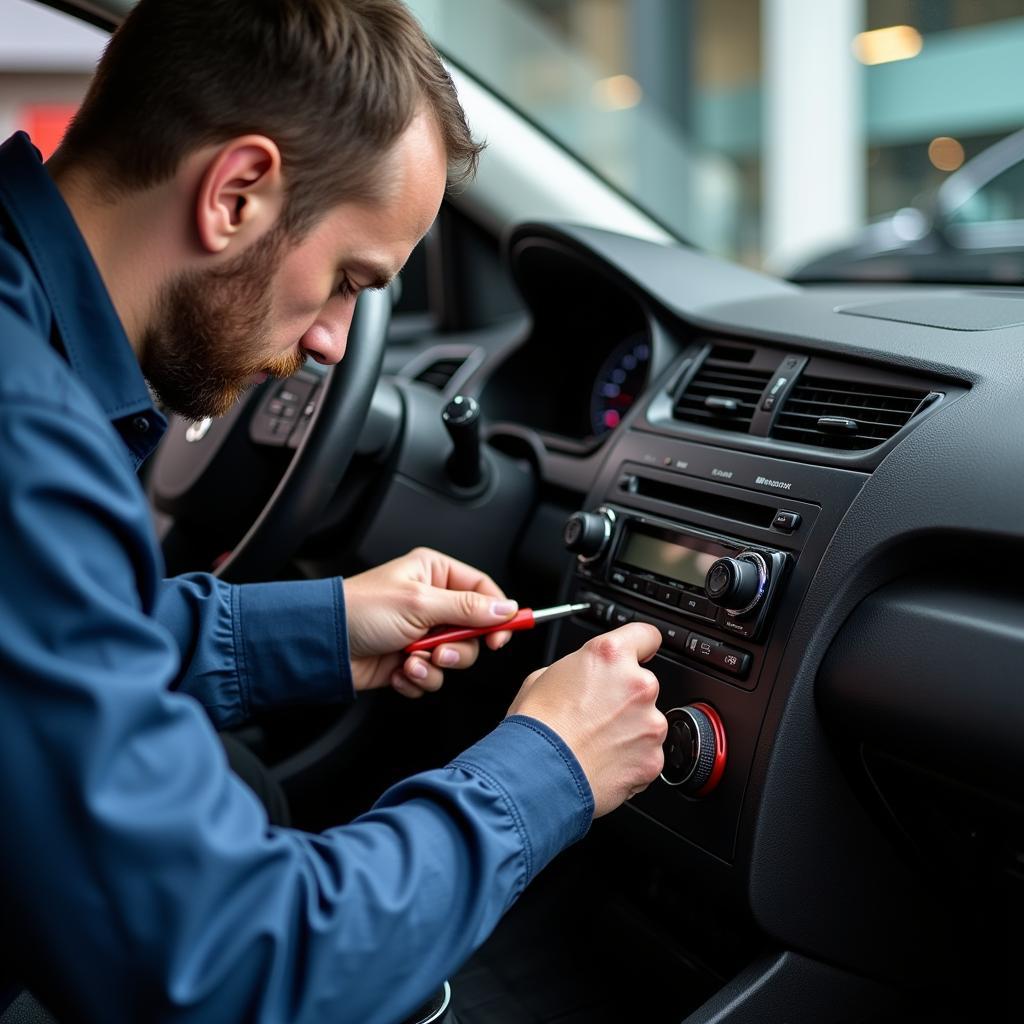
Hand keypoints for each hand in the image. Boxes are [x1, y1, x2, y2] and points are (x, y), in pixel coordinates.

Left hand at [343, 548, 517, 697]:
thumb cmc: (360, 610)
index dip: (497, 615)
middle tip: (441, 651)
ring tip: (412, 661)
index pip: (484, 590)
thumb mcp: (420, 604)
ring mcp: (420, 632)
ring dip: (436, 667)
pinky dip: (419, 679)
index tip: (500, 637)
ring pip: (455, 657)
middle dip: (460, 648)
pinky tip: (399, 671)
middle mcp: (430, 601)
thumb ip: (469, 608)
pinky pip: (433, 675)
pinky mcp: (409, 659)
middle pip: (474, 630)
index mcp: (434, 573)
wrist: (322, 644)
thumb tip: (506, 609)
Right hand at [506, 623, 666, 816]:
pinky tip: (603, 762)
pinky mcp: (653, 759)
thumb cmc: (535, 727)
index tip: (639, 655)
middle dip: (625, 698)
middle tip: (596, 714)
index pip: (646, 635)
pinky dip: (631, 760)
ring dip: (630, 730)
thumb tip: (583, 676)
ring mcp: (650, 724)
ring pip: (648, 722)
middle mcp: (638, 684)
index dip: (640, 646)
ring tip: (595, 743)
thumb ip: (577, 669)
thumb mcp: (544, 676)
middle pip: (644, 684)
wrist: (536, 775)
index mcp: (610, 655)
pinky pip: (648, 755)